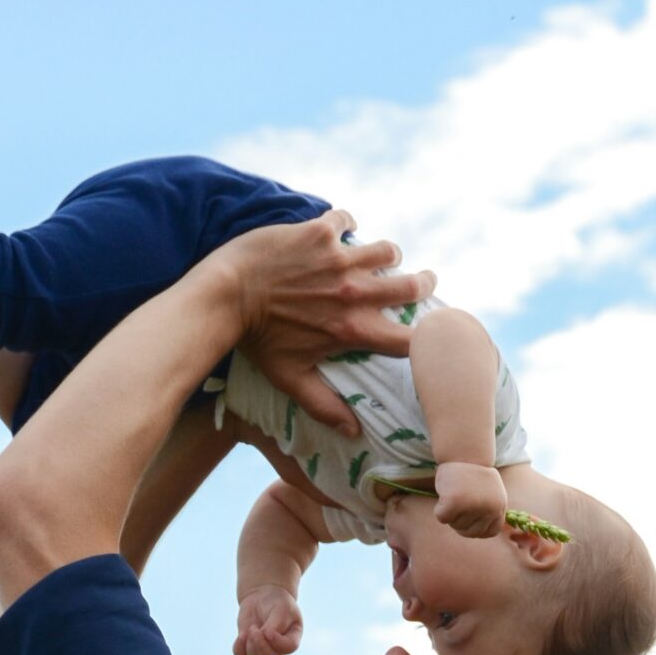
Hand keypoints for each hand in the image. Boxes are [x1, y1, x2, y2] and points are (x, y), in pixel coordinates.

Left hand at [218, 210, 434, 437]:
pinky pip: (346, 221)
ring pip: (387, 251)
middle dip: (423, 285)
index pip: (409, 339)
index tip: (429, 334)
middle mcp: (354, 293)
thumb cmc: (257, 342)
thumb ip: (325, 406)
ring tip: (382, 258)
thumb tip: (354, 433)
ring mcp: (339, 259)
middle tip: (423, 283)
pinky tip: (338, 232)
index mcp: (353, 330)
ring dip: (388, 255)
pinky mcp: (320, 232)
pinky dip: (345, 226)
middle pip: (411, 287)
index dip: (426, 337)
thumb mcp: (291, 379)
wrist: (226, 296)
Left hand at [234, 585, 303, 654]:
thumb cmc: (277, 602)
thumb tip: (264, 636)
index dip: (278, 642)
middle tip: (255, 630)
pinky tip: (242, 635)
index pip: (289, 648)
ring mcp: (263, 648)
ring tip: (252, 627)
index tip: (268, 630)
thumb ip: (276, 624)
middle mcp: (279, 647)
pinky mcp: (248, 645)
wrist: (263, 595)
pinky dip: (239, 647)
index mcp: (292, 637)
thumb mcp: (281, 609)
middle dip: (262, 646)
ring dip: (251, 644)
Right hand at [434, 460, 507, 538]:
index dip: (477, 526)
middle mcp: (490, 508)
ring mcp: (474, 506)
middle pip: (469, 532)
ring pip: (455, 525)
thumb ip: (487, 512)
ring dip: (451, 512)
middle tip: (460, 497)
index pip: (490, 532)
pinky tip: (446, 493)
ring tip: (456, 491)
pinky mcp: (455, 502)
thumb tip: (477, 533)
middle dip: (461, 520)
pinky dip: (439, 509)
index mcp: (500, 506)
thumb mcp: (488, 493)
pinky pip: (442, 518)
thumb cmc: (472, 472)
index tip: (471, 511)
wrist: (463, 450)